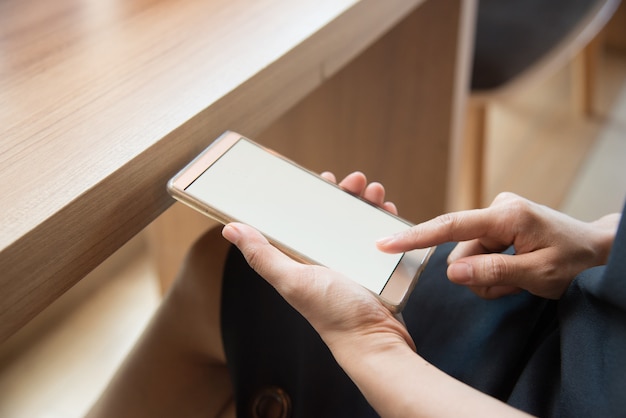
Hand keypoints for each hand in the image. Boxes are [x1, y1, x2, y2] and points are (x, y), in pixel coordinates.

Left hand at [222, 171, 412, 356]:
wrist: (375, 341)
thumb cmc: (333, 314)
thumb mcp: (293, 280)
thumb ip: (262, 256)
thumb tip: (229, 228)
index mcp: (302, 258)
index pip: (300, 218)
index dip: (308, 195)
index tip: (320, 177)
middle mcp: (325, 258)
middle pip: (332, 215)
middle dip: (343, 193)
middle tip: (355, 180)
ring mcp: (352, 262)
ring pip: (357, 222)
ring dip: (366, 202)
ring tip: (376, 191)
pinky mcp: (375, 267)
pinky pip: (379, 236)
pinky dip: (384, 220)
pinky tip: (389, 209)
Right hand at [377, 192, 619, 298]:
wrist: (597, 250)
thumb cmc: (576, 261)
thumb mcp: (539, 275)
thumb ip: (493, 272)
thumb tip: (450, 272)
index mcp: (507, 215)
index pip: (452, 226)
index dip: (416, 237)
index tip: (385, 243)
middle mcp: (497, 209)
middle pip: (460, 252)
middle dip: (478, 276)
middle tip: (511, 288)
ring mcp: (497, 216)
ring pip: (467, 258)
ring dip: (486, 277)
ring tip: (517, 281)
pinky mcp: (497, 226)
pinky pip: (477, 256)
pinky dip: (492, 272)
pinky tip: (514, 273)